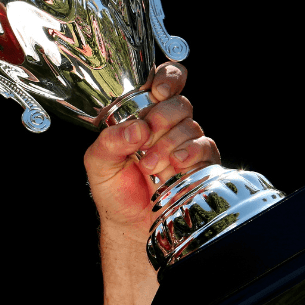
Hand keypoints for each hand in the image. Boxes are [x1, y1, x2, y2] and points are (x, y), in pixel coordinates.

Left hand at [83, 63, 219, 238]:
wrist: (130, 225)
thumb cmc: (114, 190)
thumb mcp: (99, 163)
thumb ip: (109, 141)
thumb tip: (137, 127)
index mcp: (142, 115)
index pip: (164, 81)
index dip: (167, 78)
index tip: (158, 91)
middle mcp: (167, 125)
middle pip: (179, 102)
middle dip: (162, 118)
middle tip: (145, 139)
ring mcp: (185, 143)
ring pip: (190, 125)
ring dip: (169, 143)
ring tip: (149, 165)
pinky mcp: (201, 163)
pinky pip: (205, 147)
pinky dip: (190, 153)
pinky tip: (175, 164)